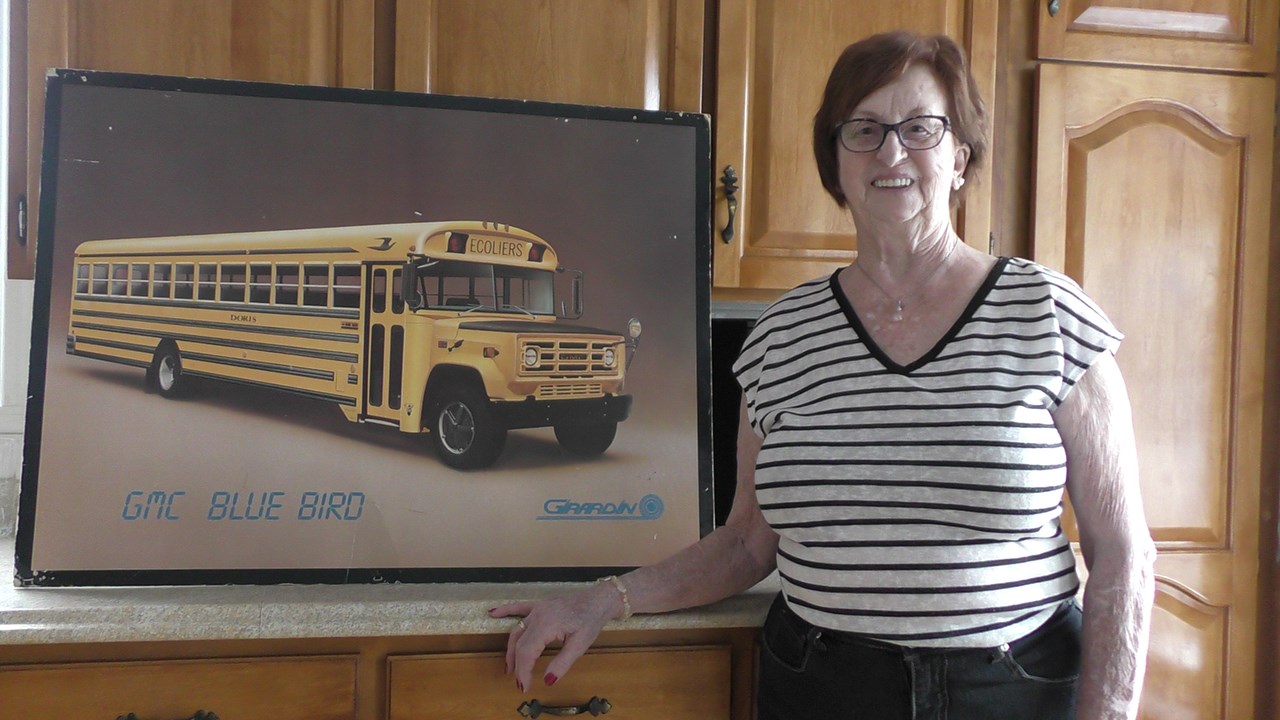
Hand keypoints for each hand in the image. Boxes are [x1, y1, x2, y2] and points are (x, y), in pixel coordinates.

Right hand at [489, 582, 620, 692]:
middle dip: (517, 665)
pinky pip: (518, 607)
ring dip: (511, 649)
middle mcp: (537, 615)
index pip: (527, 652)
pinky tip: (492, 613)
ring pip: (517, 631)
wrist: (598, 600)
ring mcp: (537, 608)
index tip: (524, 687)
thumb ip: (562, 663)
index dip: (523, 671)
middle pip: (520, 644)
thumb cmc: (590, 621)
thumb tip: (547, 681)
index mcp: (546, 625)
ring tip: (509, 667)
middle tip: (519, 682)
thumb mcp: (580, 645)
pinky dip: (505, 610)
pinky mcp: (540, 605)